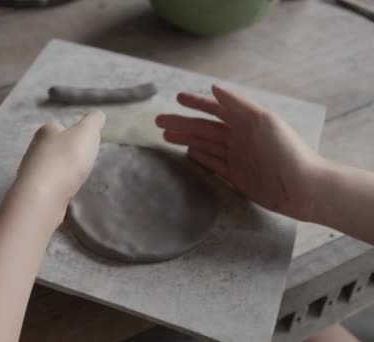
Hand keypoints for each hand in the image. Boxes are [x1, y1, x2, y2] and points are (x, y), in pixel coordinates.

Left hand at [14, 110, 105, 217]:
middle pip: (51, 147)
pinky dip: (56, 186)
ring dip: (60, 171)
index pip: (57, 126)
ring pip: (48, 167)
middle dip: (65, 153)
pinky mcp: (32, 191)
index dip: (70, 132)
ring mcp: (30, 171)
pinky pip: (47, 185)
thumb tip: (98, 113)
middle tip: (81, 161)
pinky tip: (65, 192)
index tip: (82, 141)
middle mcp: (34, 148)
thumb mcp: (86, 134)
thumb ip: (93, 122)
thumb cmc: (66, 159)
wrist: (43, 196)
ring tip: (75, 178)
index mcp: (45, 131)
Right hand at [156, 85, 323, 220]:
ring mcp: (237, 157)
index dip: (196, 103)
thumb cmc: (285, 151)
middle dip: (182, 123)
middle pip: (204, 128)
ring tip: (165, 136)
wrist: (303, 188)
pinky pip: (213, 164)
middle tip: (158, 122)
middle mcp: (239, 137)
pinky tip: (187, 152)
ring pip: (205, 145)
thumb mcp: (263, 121)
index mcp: (246, 121)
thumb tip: (214, 87)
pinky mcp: (237, 177)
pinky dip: (199, 157)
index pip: (215, 109)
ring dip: (185, 139)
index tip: (177, 98)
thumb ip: (238, 104)